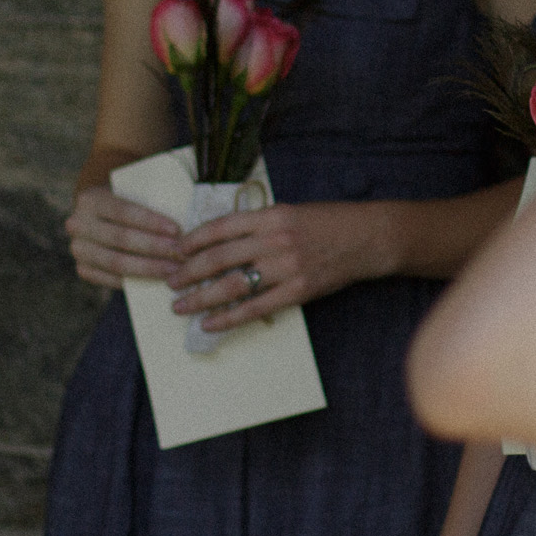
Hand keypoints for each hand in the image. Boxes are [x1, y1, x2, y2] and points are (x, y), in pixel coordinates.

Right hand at [67, 185, 183, 287]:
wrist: (98, 217)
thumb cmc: (126, 202)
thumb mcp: (131, 191)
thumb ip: (150, 196)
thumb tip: (184, 208)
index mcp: (90, 199)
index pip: (123, 211)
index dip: (150, 222)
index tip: (176, 230)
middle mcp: (78, 224)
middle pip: (122, 238)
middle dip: (155, 247)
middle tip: (181, 253)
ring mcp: (78, 249)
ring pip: (117, 263)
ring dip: (149, 268)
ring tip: (175, 270)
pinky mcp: (83, 269)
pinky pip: (111, 279)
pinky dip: (136, 281)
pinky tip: (158, 281)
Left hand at [171, 201, 384, 332]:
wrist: (368, 238)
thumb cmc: (328, 223)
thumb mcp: (290, 212)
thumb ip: (258, 225)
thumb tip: (222, 241)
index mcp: (270, 215)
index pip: (220, 227)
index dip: (193, 240)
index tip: (175, 251)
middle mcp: (274, 239)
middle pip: (219, 257)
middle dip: (188, 271)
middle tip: (168, 282)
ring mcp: (286, 266)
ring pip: (231, 284)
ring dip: (200, 297)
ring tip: (179, 306)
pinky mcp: (298, 290)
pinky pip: (255, 307)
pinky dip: (228, 317)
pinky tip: (210, 323)